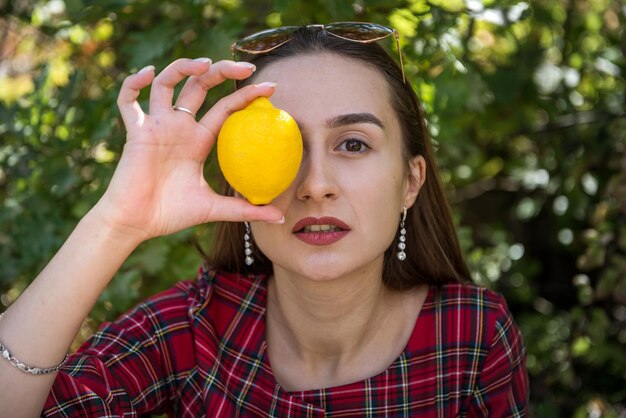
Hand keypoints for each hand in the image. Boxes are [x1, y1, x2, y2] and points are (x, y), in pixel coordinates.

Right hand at [93, 58, 282, 241]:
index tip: (271, 87)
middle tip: (247, 67)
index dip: (246, 95)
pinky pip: (128, 102)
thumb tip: (279, 218)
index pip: (225, 108)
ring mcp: (156, 126)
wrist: (137, 224)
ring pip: (166, 84)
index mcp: (198, 140)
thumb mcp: (214, 209)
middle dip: (222, 70)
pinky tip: (149, 73)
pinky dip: (134, 83)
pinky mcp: (135, 132)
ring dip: (183, 68)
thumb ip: (245, 210)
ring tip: (205, 64)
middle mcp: (179, 127)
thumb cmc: (171, 215)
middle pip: (200, 86)